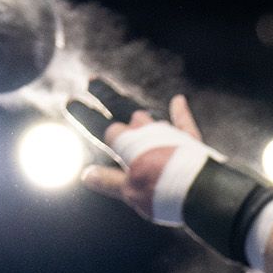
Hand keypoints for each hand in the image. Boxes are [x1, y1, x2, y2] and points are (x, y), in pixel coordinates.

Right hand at [77, 94, 203, 219]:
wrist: (202, 190)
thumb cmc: (161, 190)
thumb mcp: (129, 191)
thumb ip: (108, 180)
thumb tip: (86, 175)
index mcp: (126, 143)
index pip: (101, 127)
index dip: (85, 115)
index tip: (70, 102)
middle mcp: (145, 132)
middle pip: (121, 110)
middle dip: (105, 96)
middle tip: (92, 81)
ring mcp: (168, 133)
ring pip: (148, 116)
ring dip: (136, 110)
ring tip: (128, 108)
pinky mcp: (190, 140)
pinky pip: (184, 121)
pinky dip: (180, 112)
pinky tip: (179, 100)